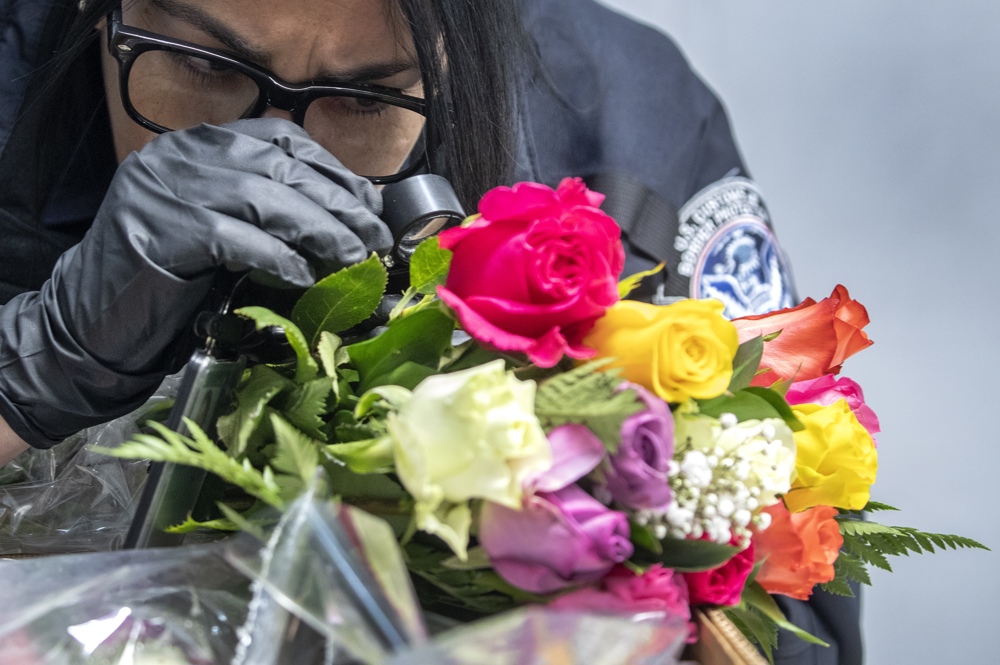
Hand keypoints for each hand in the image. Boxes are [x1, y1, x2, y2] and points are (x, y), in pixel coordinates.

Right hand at [0, 119, 391, 447]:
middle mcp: (182, 156)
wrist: (93, 322)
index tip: (370, 206)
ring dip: (321, 230)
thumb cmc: (173, 279)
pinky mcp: (160, 232)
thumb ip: (269, 207)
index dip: (335, 172)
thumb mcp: (224, 226)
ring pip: (264, 198)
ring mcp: (166, 190)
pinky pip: (235, 238)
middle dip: (339, 204)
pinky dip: (278, 258)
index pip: (283, 140)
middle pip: (282, 168)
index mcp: (201, 144)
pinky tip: (304, 278)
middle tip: (375, 239)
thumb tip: (349, 216)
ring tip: (354, 259)